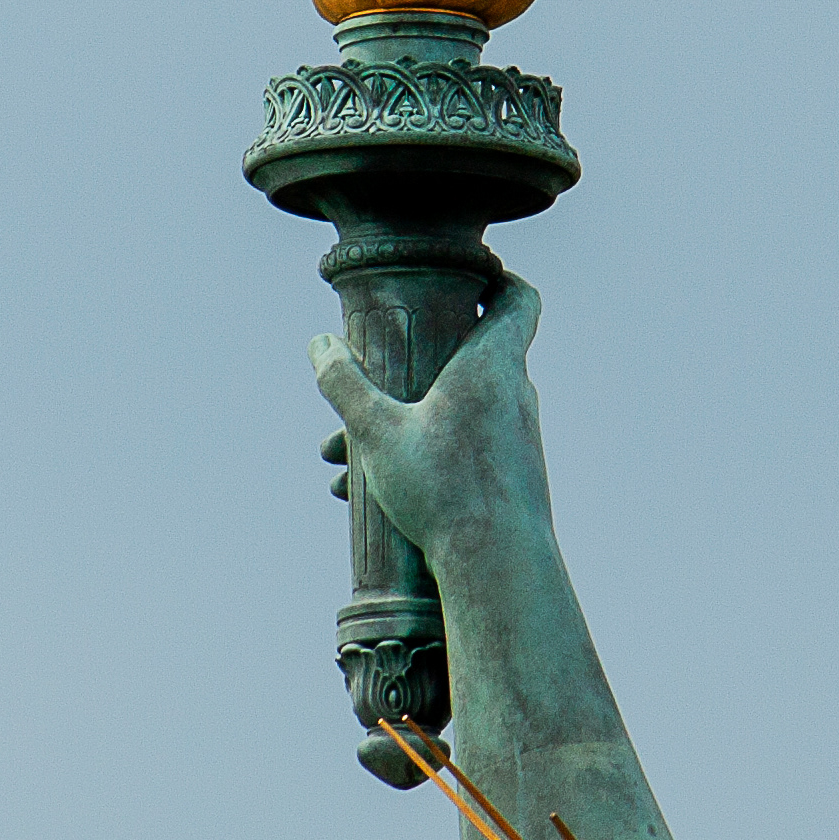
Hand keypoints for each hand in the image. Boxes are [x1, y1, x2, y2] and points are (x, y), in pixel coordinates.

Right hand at [309, 275, 556, 565]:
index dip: (497, 277)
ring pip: (454, 409)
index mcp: (494, 364)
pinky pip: (460, 448)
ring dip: (400, 419)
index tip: (466, 275)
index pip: (519, 298)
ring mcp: (516, 437)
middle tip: (372, 369)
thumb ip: (344, 385)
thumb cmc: (445, 489)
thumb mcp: (377, 432)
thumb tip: (318, 344)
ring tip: (338, 454)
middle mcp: (514, 395)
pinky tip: (360, 492)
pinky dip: (417, 454)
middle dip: (412, 363)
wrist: (497, 564)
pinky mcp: (509, 475)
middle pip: (472, 354)